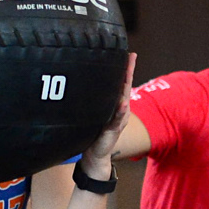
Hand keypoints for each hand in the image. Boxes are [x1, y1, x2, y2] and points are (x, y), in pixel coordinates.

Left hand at [75, 54, 134, 182]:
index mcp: (113, 104)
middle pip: (125, 87)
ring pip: (123, 99)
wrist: (94, 155)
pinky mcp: (114, 129)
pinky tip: (123, 103)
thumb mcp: (91, 113)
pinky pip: (117, 118)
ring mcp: (118, 119)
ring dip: (126, 87)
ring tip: (128, 73)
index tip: (128, 53)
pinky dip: (121, 111)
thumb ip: (90, 101)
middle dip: (128, 72)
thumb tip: (77, 82)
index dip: (124, 68)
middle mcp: (119, 109)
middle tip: (131, 57)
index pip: (120, 83)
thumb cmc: (91, 133)